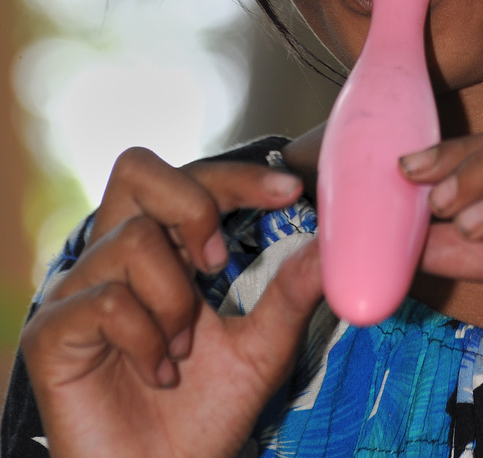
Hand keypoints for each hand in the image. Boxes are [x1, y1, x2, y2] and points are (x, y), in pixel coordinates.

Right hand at [21, 147, 323, 457]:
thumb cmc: (207, 411)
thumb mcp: (263, 346)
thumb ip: (291, 291)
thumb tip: (332, 242)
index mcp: (166, 246)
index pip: (193, 178)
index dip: (239, 176)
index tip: (289, 192)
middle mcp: (117, 255)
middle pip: (137, 169)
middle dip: (192, 205)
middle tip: (217, 263)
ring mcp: (79, 289)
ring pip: (133, 242)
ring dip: (175, 300)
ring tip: (182, 350)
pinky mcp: (52, 333)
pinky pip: (105, 302)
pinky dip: (145, 338)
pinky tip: (158, 372)